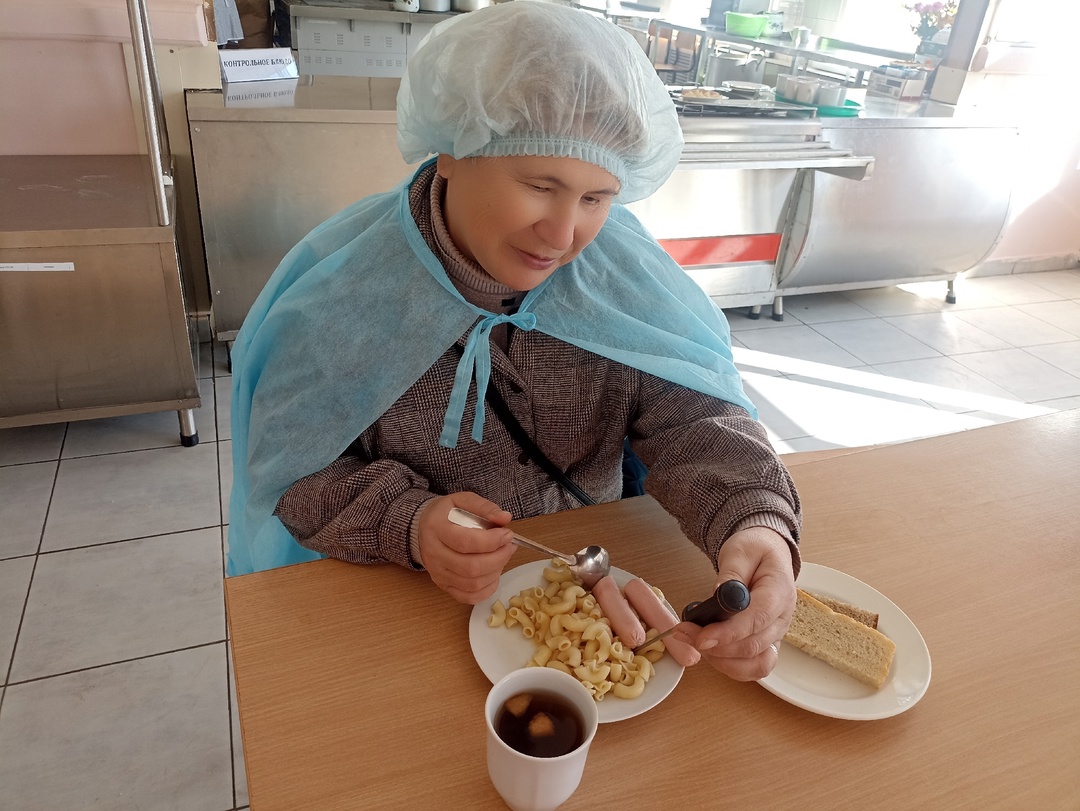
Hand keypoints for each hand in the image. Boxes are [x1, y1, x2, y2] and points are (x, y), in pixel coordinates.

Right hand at [417, 493, 516, 604]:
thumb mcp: (462, 500)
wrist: (422, 528)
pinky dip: (487, 589)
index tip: (507, 534)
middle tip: (510, 547)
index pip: (465, 542)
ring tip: (503, 556)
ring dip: (495, 571)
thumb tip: (505, 518)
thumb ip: (484, 507)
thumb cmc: (446, 514)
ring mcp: (438, 573)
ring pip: (472, 583)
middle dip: (498, 558)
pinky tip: (494, 574)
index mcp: (436, 529)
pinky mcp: (443, 586)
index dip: (491, 541)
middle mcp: (434, 554)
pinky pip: (468, 597)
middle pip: (470, 567)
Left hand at [678, 526, 795, 680]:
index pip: (757, 619)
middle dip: (716, 647)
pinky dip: (731, 666)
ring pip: (756, 664)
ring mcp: (776, 635)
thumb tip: (719, 596)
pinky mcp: (766, 644)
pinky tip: (710, 652)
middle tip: (684, 633)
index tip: (701, 637)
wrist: (767, 554)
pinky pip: (754, 668)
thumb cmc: (755, 550)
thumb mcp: (740, 550)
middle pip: (754, 646)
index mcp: (780, 592)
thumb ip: (731, 572)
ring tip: (695, 642)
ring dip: (723, 661)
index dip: (729, 633)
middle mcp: (783, 619)